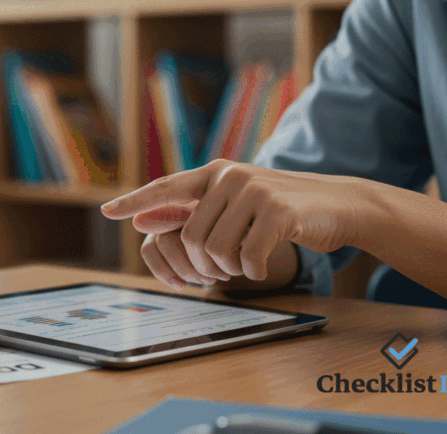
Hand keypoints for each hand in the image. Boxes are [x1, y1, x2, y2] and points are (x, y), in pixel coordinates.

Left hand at [102, 160, 367, 281]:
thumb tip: (146, 222)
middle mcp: (230, 176)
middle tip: (222, 272)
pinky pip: (247, 258)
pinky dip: (252, 271)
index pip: (166, 187)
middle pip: (191, 237)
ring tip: (243, 265)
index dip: (136, 201)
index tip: (108, 211)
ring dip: (228, 270)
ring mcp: (255, 191)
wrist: (339, 204)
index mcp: (215, 173)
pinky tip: (261, 265)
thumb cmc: (281, 209)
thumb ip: (197, 209)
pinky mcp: (279, 212)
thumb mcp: (236, 203)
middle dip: (203, 265)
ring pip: (216, 251)